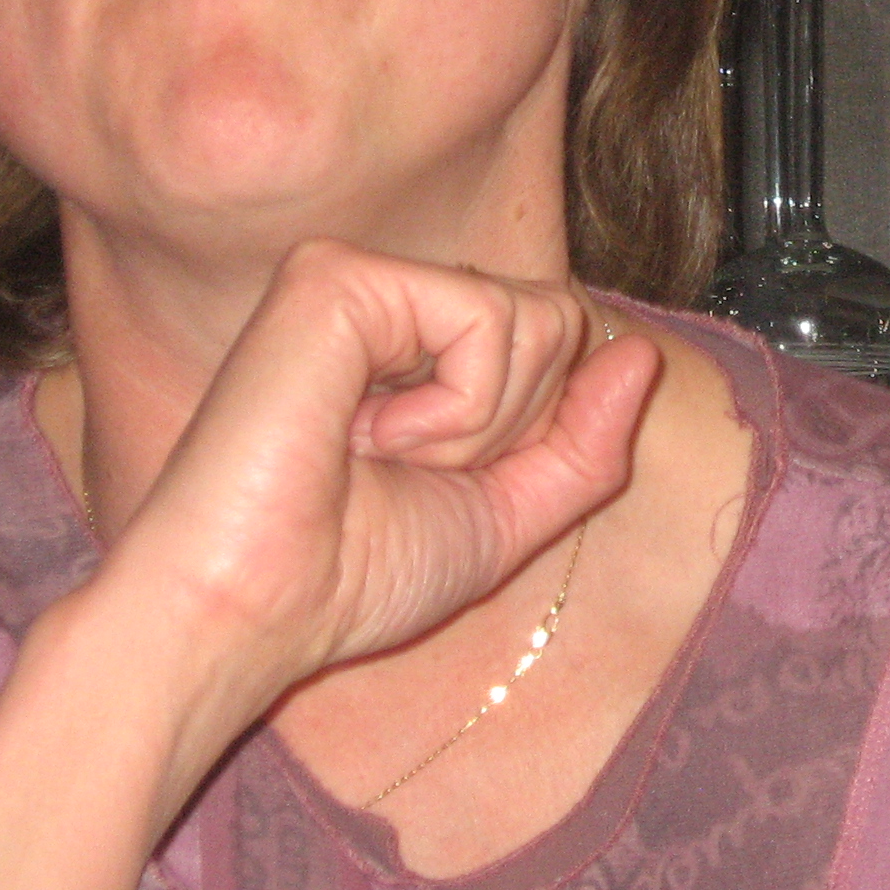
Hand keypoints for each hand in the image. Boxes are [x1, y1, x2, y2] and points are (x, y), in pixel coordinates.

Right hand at [99, 239, 659, 710]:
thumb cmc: (351, 577)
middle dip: (512, 428)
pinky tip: (365, 435)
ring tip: (378, 455)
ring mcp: (358, 275)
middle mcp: (385, 295)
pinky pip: (487, 319)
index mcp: (413, 344)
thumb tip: (640, 355)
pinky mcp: (336, 274)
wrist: (249, 615)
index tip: (436, 482)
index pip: (556, 338)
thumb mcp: (505, 518)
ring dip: (480, 425)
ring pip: (535, 316)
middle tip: (403, 471)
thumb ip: (584, 442)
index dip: (533, 431)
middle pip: (557, 320)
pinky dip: (455, 406)